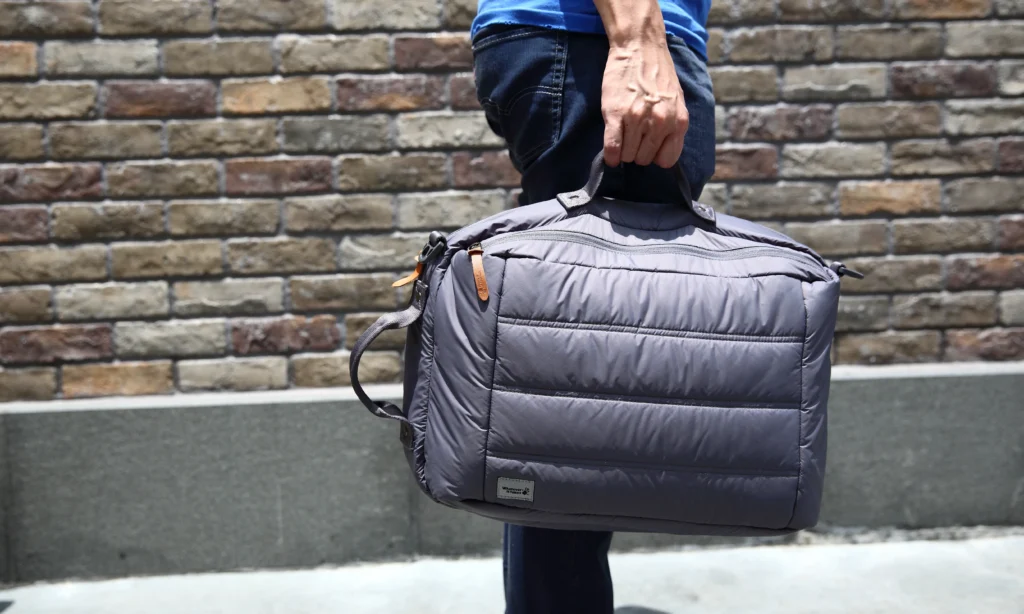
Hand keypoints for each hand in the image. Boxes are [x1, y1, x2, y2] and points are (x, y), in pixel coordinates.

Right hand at [601, 42, 688, 168]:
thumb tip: (661, 152)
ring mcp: (637, 119)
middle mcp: (660, 123)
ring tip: (623, 135)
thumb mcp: (676, 101)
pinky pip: (612, 147)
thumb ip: (672, 126)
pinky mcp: (616, 115)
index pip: (667, 160)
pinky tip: (610, 154)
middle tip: (633, 136)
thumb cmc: (658, 74)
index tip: (648, 147)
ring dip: (623, 151)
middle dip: (637, 151)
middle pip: (644, 159)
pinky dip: (610, 156)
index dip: (655, 156)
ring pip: (628, 155)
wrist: (640, 48)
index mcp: (677, 121)